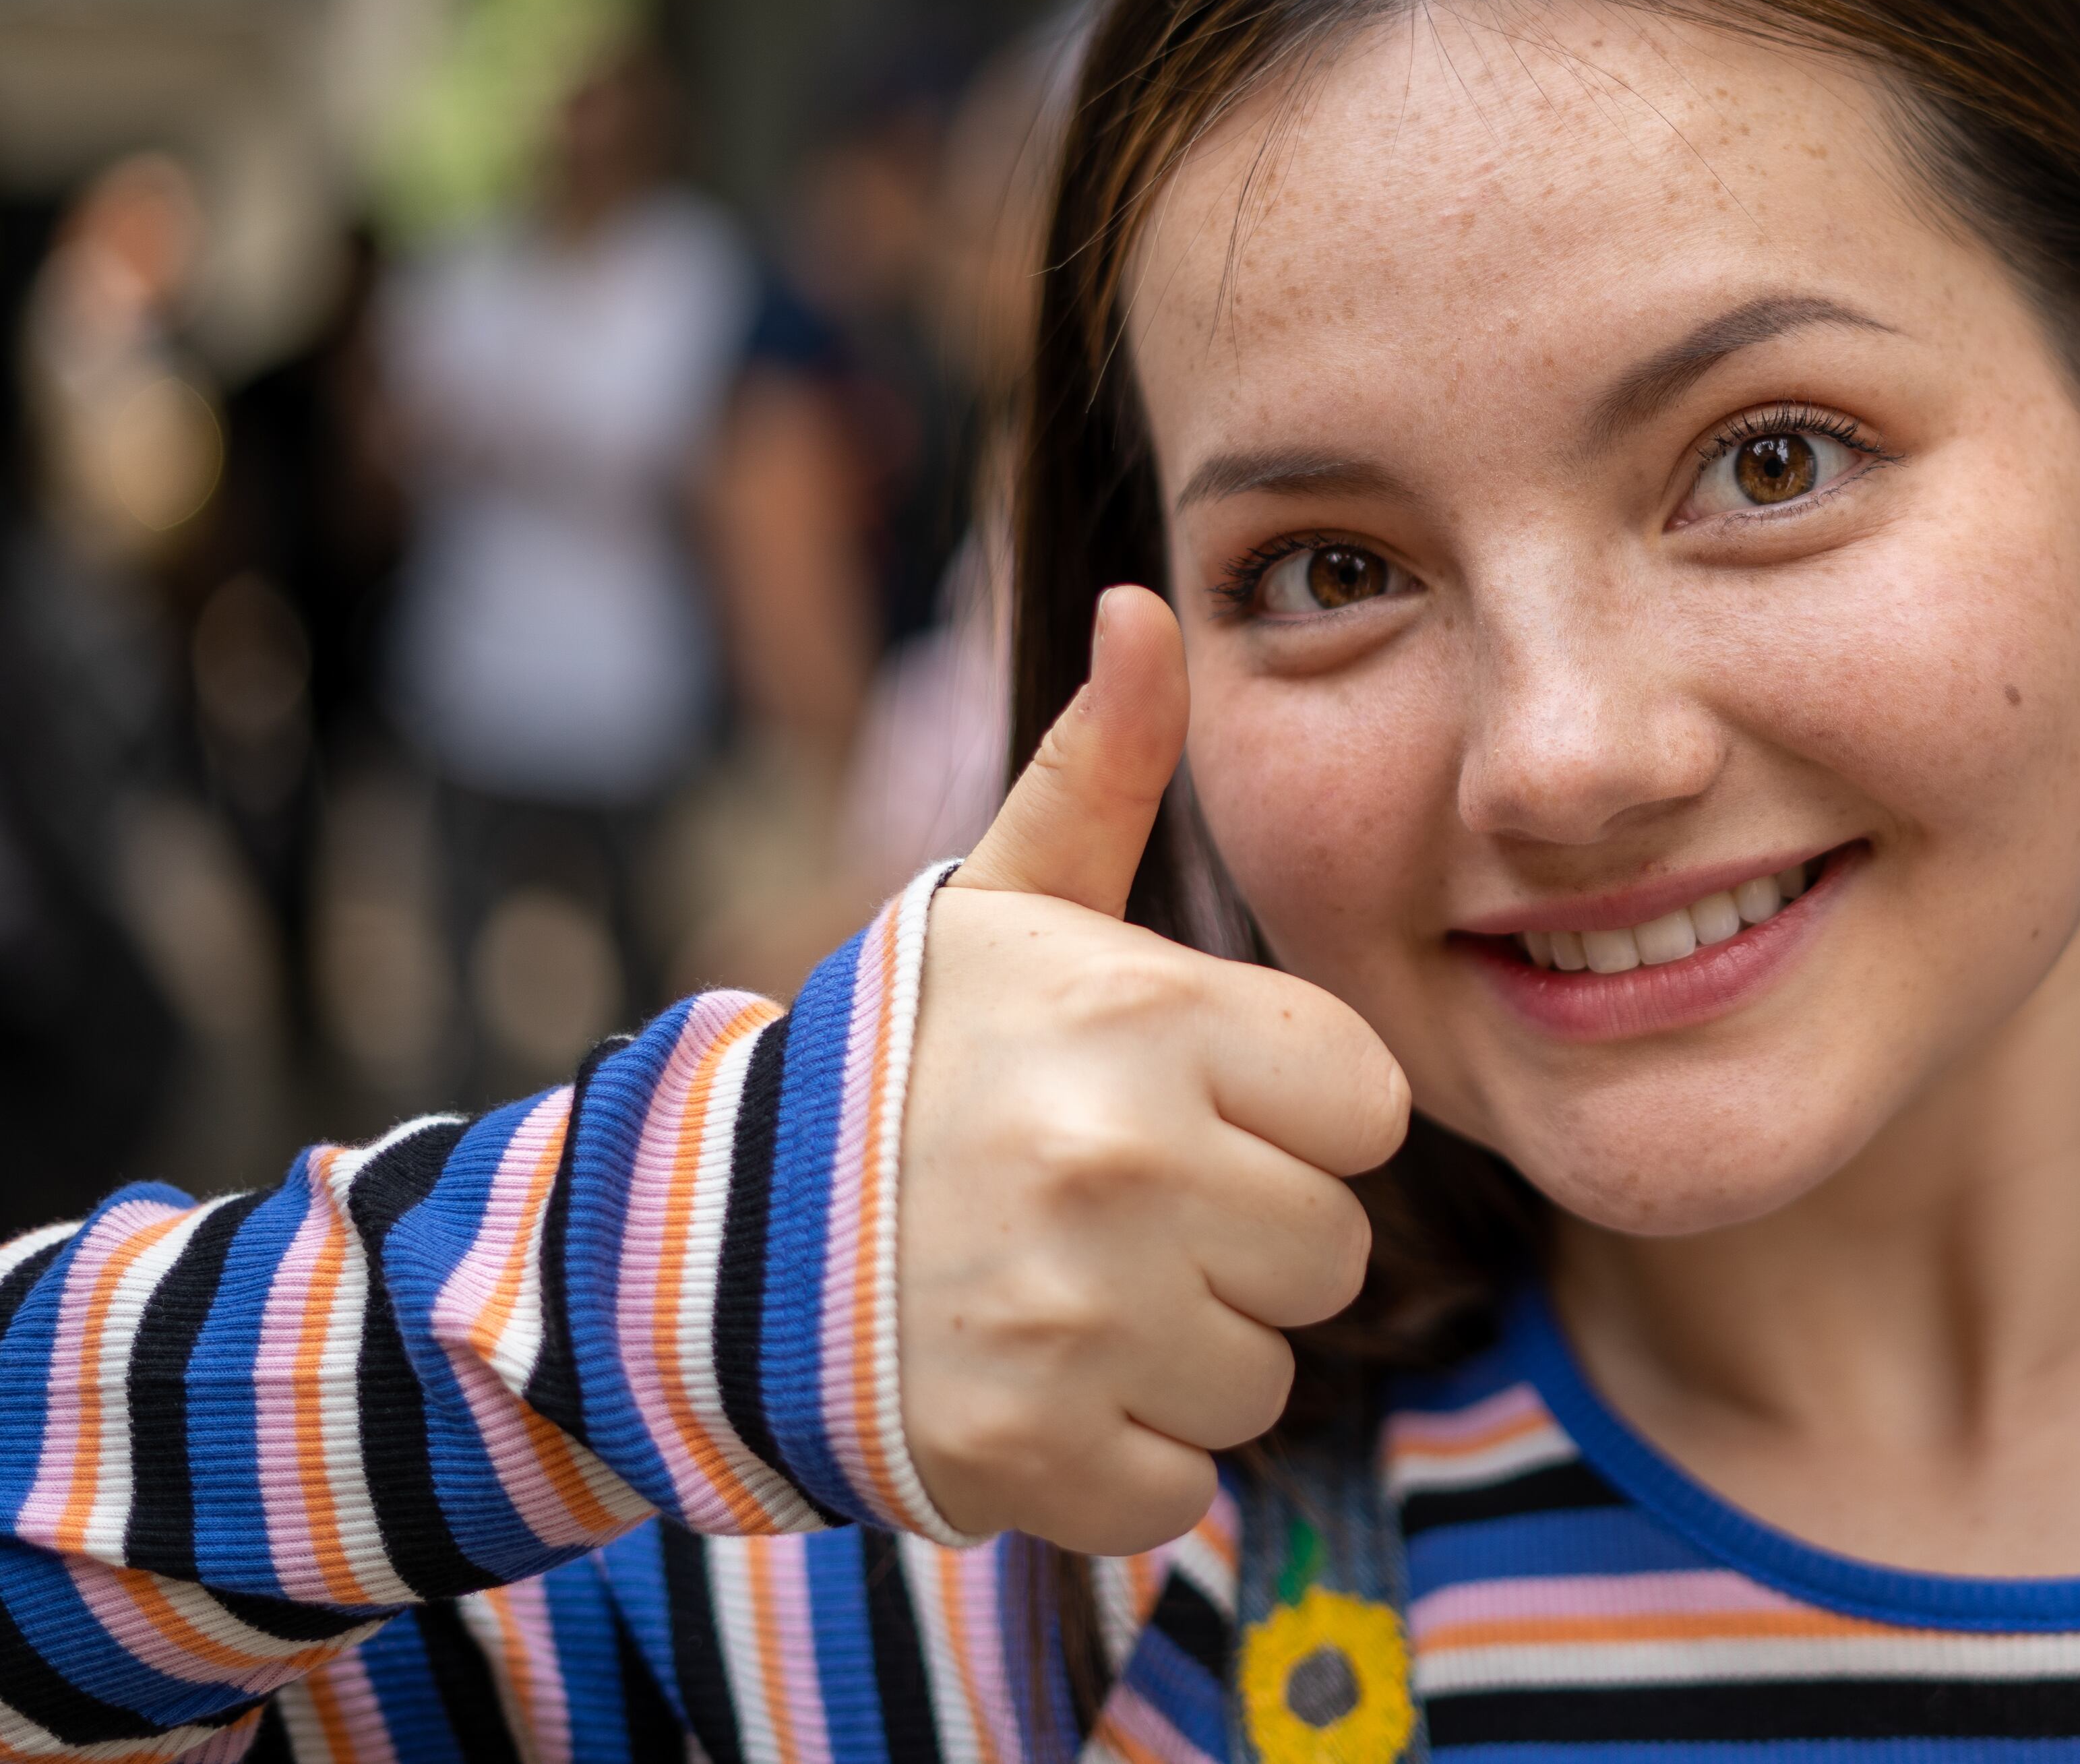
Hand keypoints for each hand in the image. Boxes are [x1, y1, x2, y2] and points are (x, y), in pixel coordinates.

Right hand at [897, 586, 1410, 1552]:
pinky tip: (1038, 1381)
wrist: (707, 1245)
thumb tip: (1148, 603)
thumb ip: (1104, 763)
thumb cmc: (906, 1062)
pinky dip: (1119, 1458)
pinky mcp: (1029, 1451)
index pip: (1367, 1106)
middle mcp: (1122, 1161)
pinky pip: (1180, 1482)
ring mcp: (1075, 1314)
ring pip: (1262, 1369)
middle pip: (1329, 1247)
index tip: (1192, 1104)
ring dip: (1185, 1348)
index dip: (1290, 1112)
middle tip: (1122, 1206)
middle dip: (1245, 1235)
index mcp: (1147, 1019)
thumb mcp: (1005, 900)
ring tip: (1073, 1285)